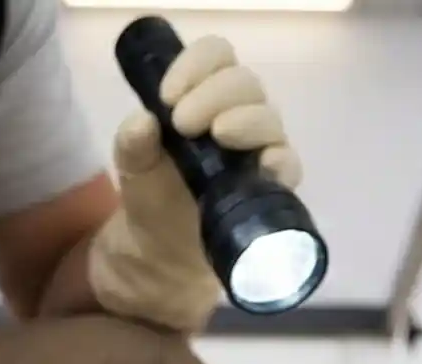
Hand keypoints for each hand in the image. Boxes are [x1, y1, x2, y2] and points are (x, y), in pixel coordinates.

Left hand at [88, 35, 302, 332]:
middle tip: (182, 123)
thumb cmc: (154, 193)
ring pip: (268, 117)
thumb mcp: (133, 166)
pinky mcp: (274, 184)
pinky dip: (279, 160)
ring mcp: (261, 146)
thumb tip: (142, 121)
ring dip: (245, 120)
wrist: (163, 249)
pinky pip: (289, 164)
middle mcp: (240, 112)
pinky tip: (263, 165)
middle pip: (245, 82)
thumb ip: (132, 142)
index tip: (168, 95)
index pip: (216, 55)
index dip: (196, 65)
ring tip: (218, 135)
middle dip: (214, 94)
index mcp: (206, 93)